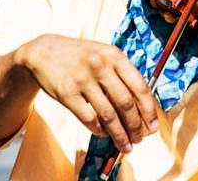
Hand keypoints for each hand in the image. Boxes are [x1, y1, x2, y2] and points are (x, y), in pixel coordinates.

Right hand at [16, 34, 158, 152]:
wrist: (44, 52)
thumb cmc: (81, 56)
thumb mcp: (104, 54)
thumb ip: (122, 74)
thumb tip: (141, 106)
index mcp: (114, 56)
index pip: (139, 86)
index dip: (149, 109)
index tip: (153, 125)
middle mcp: (100, 66)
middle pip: (125, 103)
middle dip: (135, 126)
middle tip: (139, 139)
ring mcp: (83, 80)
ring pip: (108, 115)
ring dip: (119, 134)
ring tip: (125, 144)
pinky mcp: (67, 93)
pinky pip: (89, 119)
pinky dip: (99, 130)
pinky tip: (104, 133)